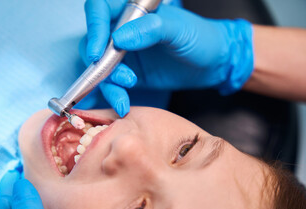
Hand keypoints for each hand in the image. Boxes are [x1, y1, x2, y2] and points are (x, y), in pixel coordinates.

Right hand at [81, 0, 252, 115]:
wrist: (212, 65)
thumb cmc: (200, 39)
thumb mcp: (179, 31)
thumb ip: (152, 30)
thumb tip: (119, 38)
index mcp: (134, 10)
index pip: (100, 9)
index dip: (94, 28)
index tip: (97, 52)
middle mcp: (123, 30)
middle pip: (93, 42)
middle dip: (101, 63)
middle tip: (122, 76)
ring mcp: (124, 53)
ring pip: (98, 67)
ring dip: (108, 82)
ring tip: (129, 88)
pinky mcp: (127, 73)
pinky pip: (111, 84)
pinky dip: (113, 94)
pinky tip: (123, 103)